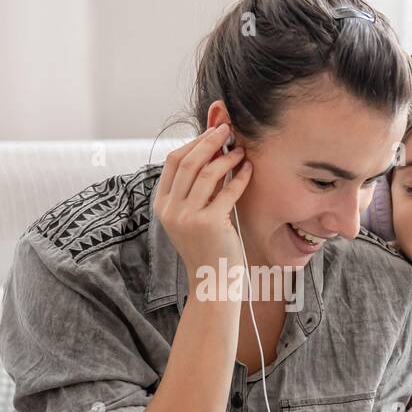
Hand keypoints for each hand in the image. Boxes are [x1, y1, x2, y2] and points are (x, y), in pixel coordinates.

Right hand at [155, 123, 252, 283]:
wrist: (212, 282)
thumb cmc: (207, 247)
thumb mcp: (192, 215)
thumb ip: (195, 188)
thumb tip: (210, 150)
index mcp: (162, 205)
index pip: (172, 162)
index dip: (193, 143)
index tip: (211, 132)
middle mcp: (171, 210)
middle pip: (188, 162)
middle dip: (209, 141)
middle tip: (227, 130)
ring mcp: (187, 217)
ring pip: (207, 173)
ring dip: (226, 157)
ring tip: (241, 150)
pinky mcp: (209, 224)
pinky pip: (227, 191)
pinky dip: (240, 176)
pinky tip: (249, 169)